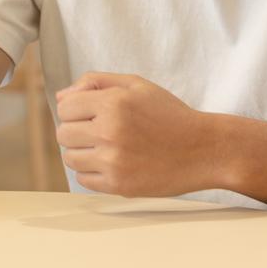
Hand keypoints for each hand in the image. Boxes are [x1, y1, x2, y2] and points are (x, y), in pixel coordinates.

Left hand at [54, 72, 224, 197]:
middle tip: (99, 132)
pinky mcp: (119, 185)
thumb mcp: (137, 85)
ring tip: (106, 149)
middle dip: (76, 131)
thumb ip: (96, 82)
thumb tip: (61, 97)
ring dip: (82, 153)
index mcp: (113, 103)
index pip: (64, 108)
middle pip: (63, 134)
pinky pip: (83, 181)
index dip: (75, 110)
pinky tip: (113, 164)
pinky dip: (92, 174)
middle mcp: (110, 131)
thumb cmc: (169, 115)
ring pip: (70, 158)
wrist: (204, 150)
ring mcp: (113, 161)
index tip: (92, 114)